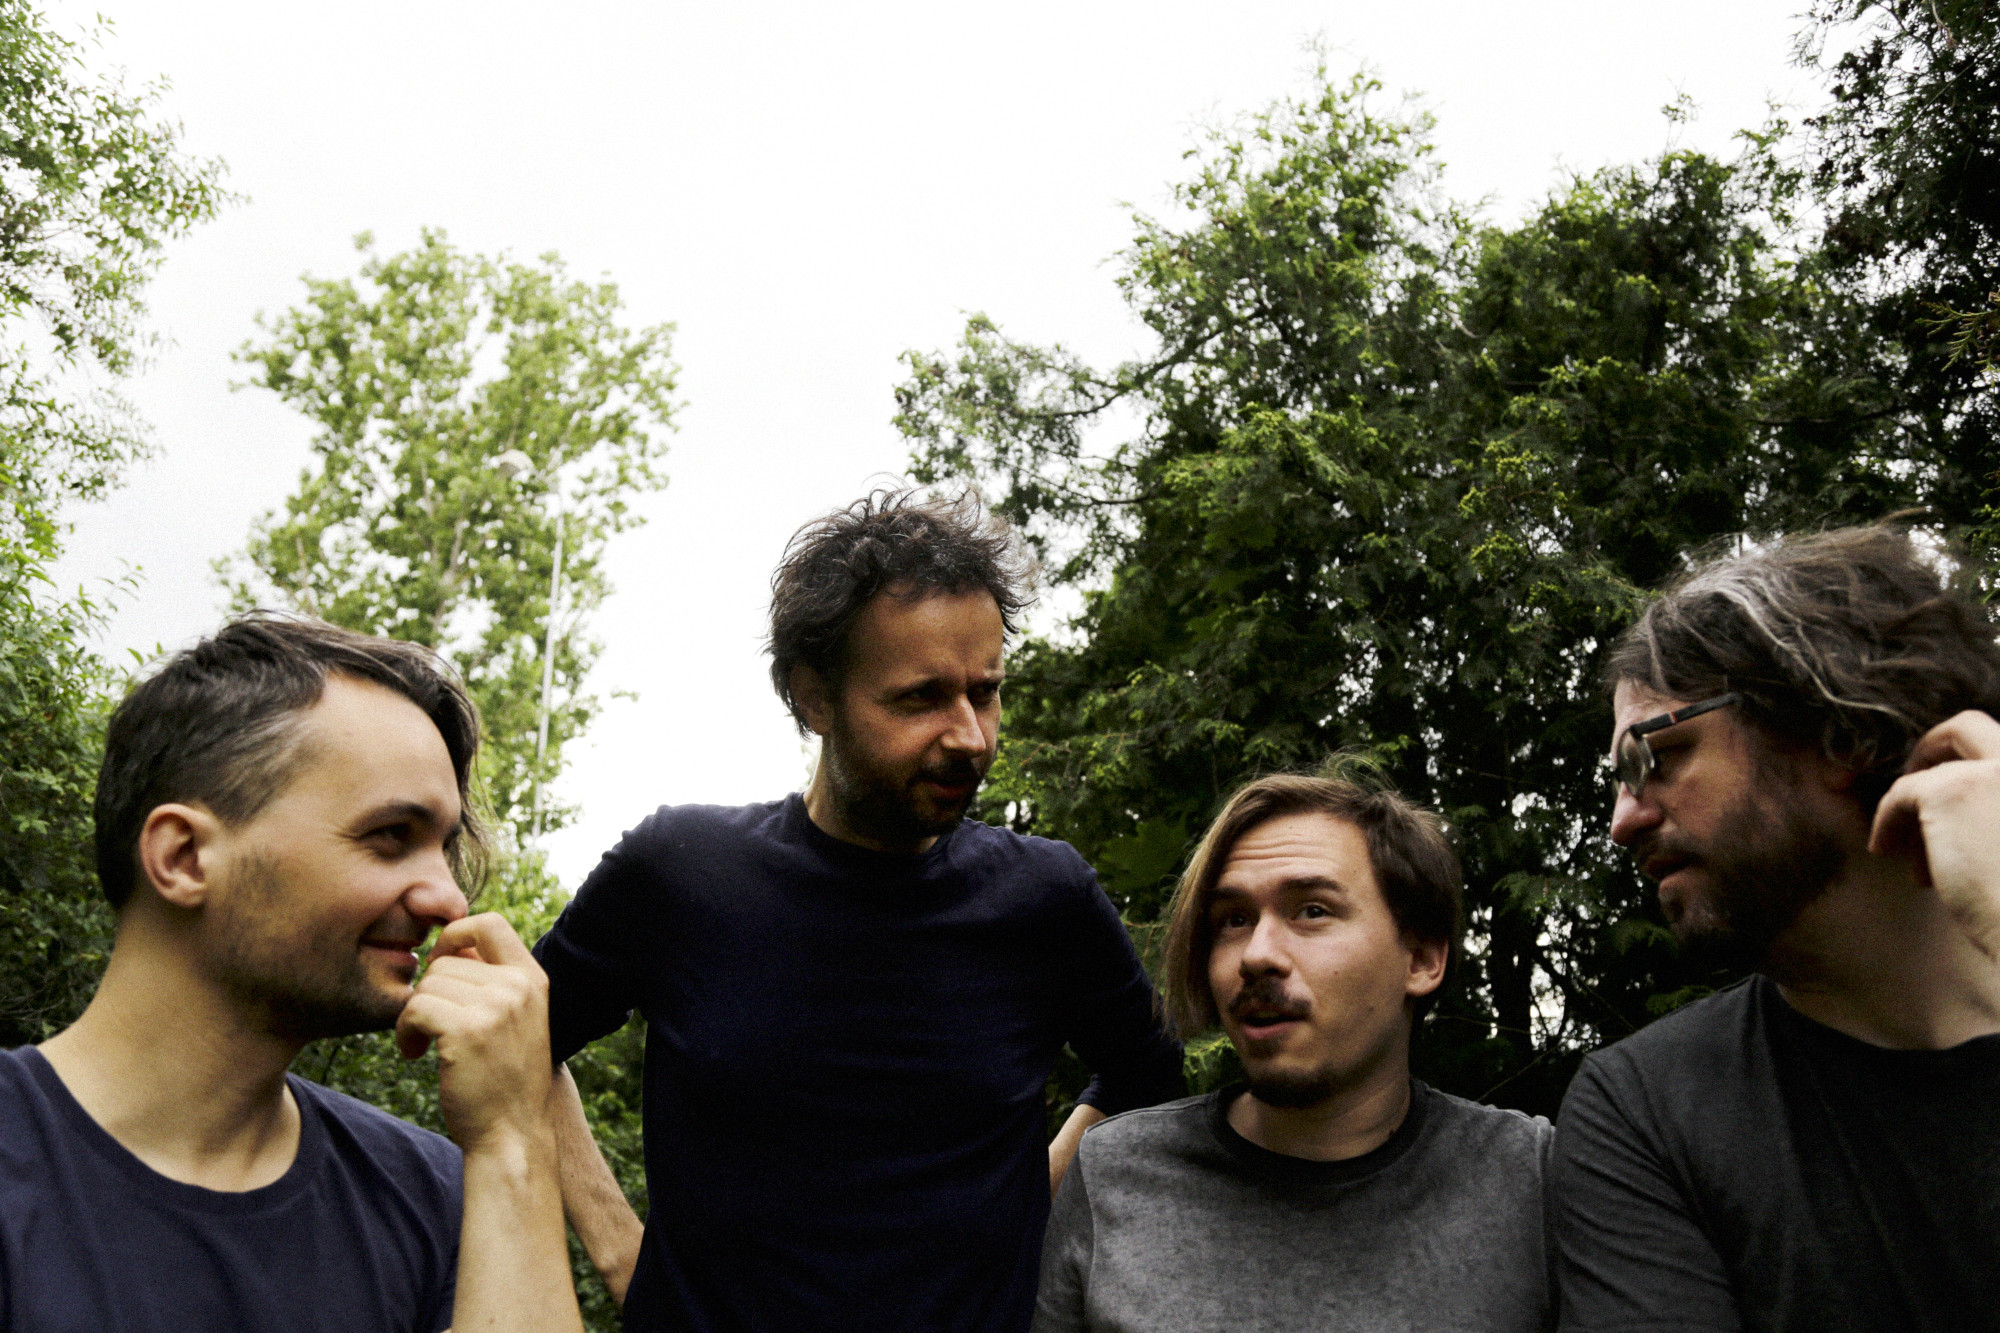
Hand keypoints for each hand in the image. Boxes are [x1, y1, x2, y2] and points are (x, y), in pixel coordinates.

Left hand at [395, 913, 554, 1150]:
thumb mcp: (515, 1019)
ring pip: (427, 985)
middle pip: (445, 961)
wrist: (512, 1133)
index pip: (489, 923)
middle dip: (428, 993)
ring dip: (414, 1015)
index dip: (455, 934)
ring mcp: (494, 1007)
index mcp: (532, 978)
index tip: (442, 965)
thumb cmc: (505, 1078)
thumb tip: (452, 945)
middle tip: (431, 1026)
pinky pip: (414, 1008)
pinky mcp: (466, 1031)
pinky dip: (404, 1031)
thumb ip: (492, 981)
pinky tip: (415, 1053)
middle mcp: (517, 987)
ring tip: (425, 1044)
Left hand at [1869, 710, 1999, 959]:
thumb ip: (1995, 814)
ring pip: (1934, 774)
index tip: (1955, 790)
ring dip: (1920, 811)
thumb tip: (1961, 815)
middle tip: (1916, 784)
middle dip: (1934, 748)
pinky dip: (1888, 820)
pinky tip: (1883, 850)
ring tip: (1920, 861)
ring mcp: (1994, 769)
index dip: (1973, 760)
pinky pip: (1902, 794)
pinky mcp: (1952, 790)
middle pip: (1969, 724)